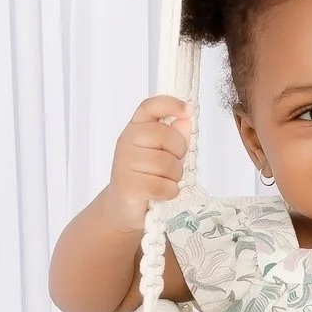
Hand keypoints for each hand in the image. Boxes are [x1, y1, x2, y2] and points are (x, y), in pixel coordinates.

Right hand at [105, 94, 192, 230]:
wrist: (123, 207)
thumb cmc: (147, 177)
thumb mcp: (163, 153)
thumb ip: (174, 137)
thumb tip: (185, 121)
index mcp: (135, 129)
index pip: (150, 107)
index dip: (170, 104)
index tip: (188, 110)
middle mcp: (126, 141)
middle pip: (166, 135)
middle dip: (179, 153)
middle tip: (172, 165)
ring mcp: (124, 163)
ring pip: (167, 164)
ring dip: (174, 177)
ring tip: (164, 181)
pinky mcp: (128, 185)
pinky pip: (162, 186)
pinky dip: (169, 192)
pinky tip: (161, 193)